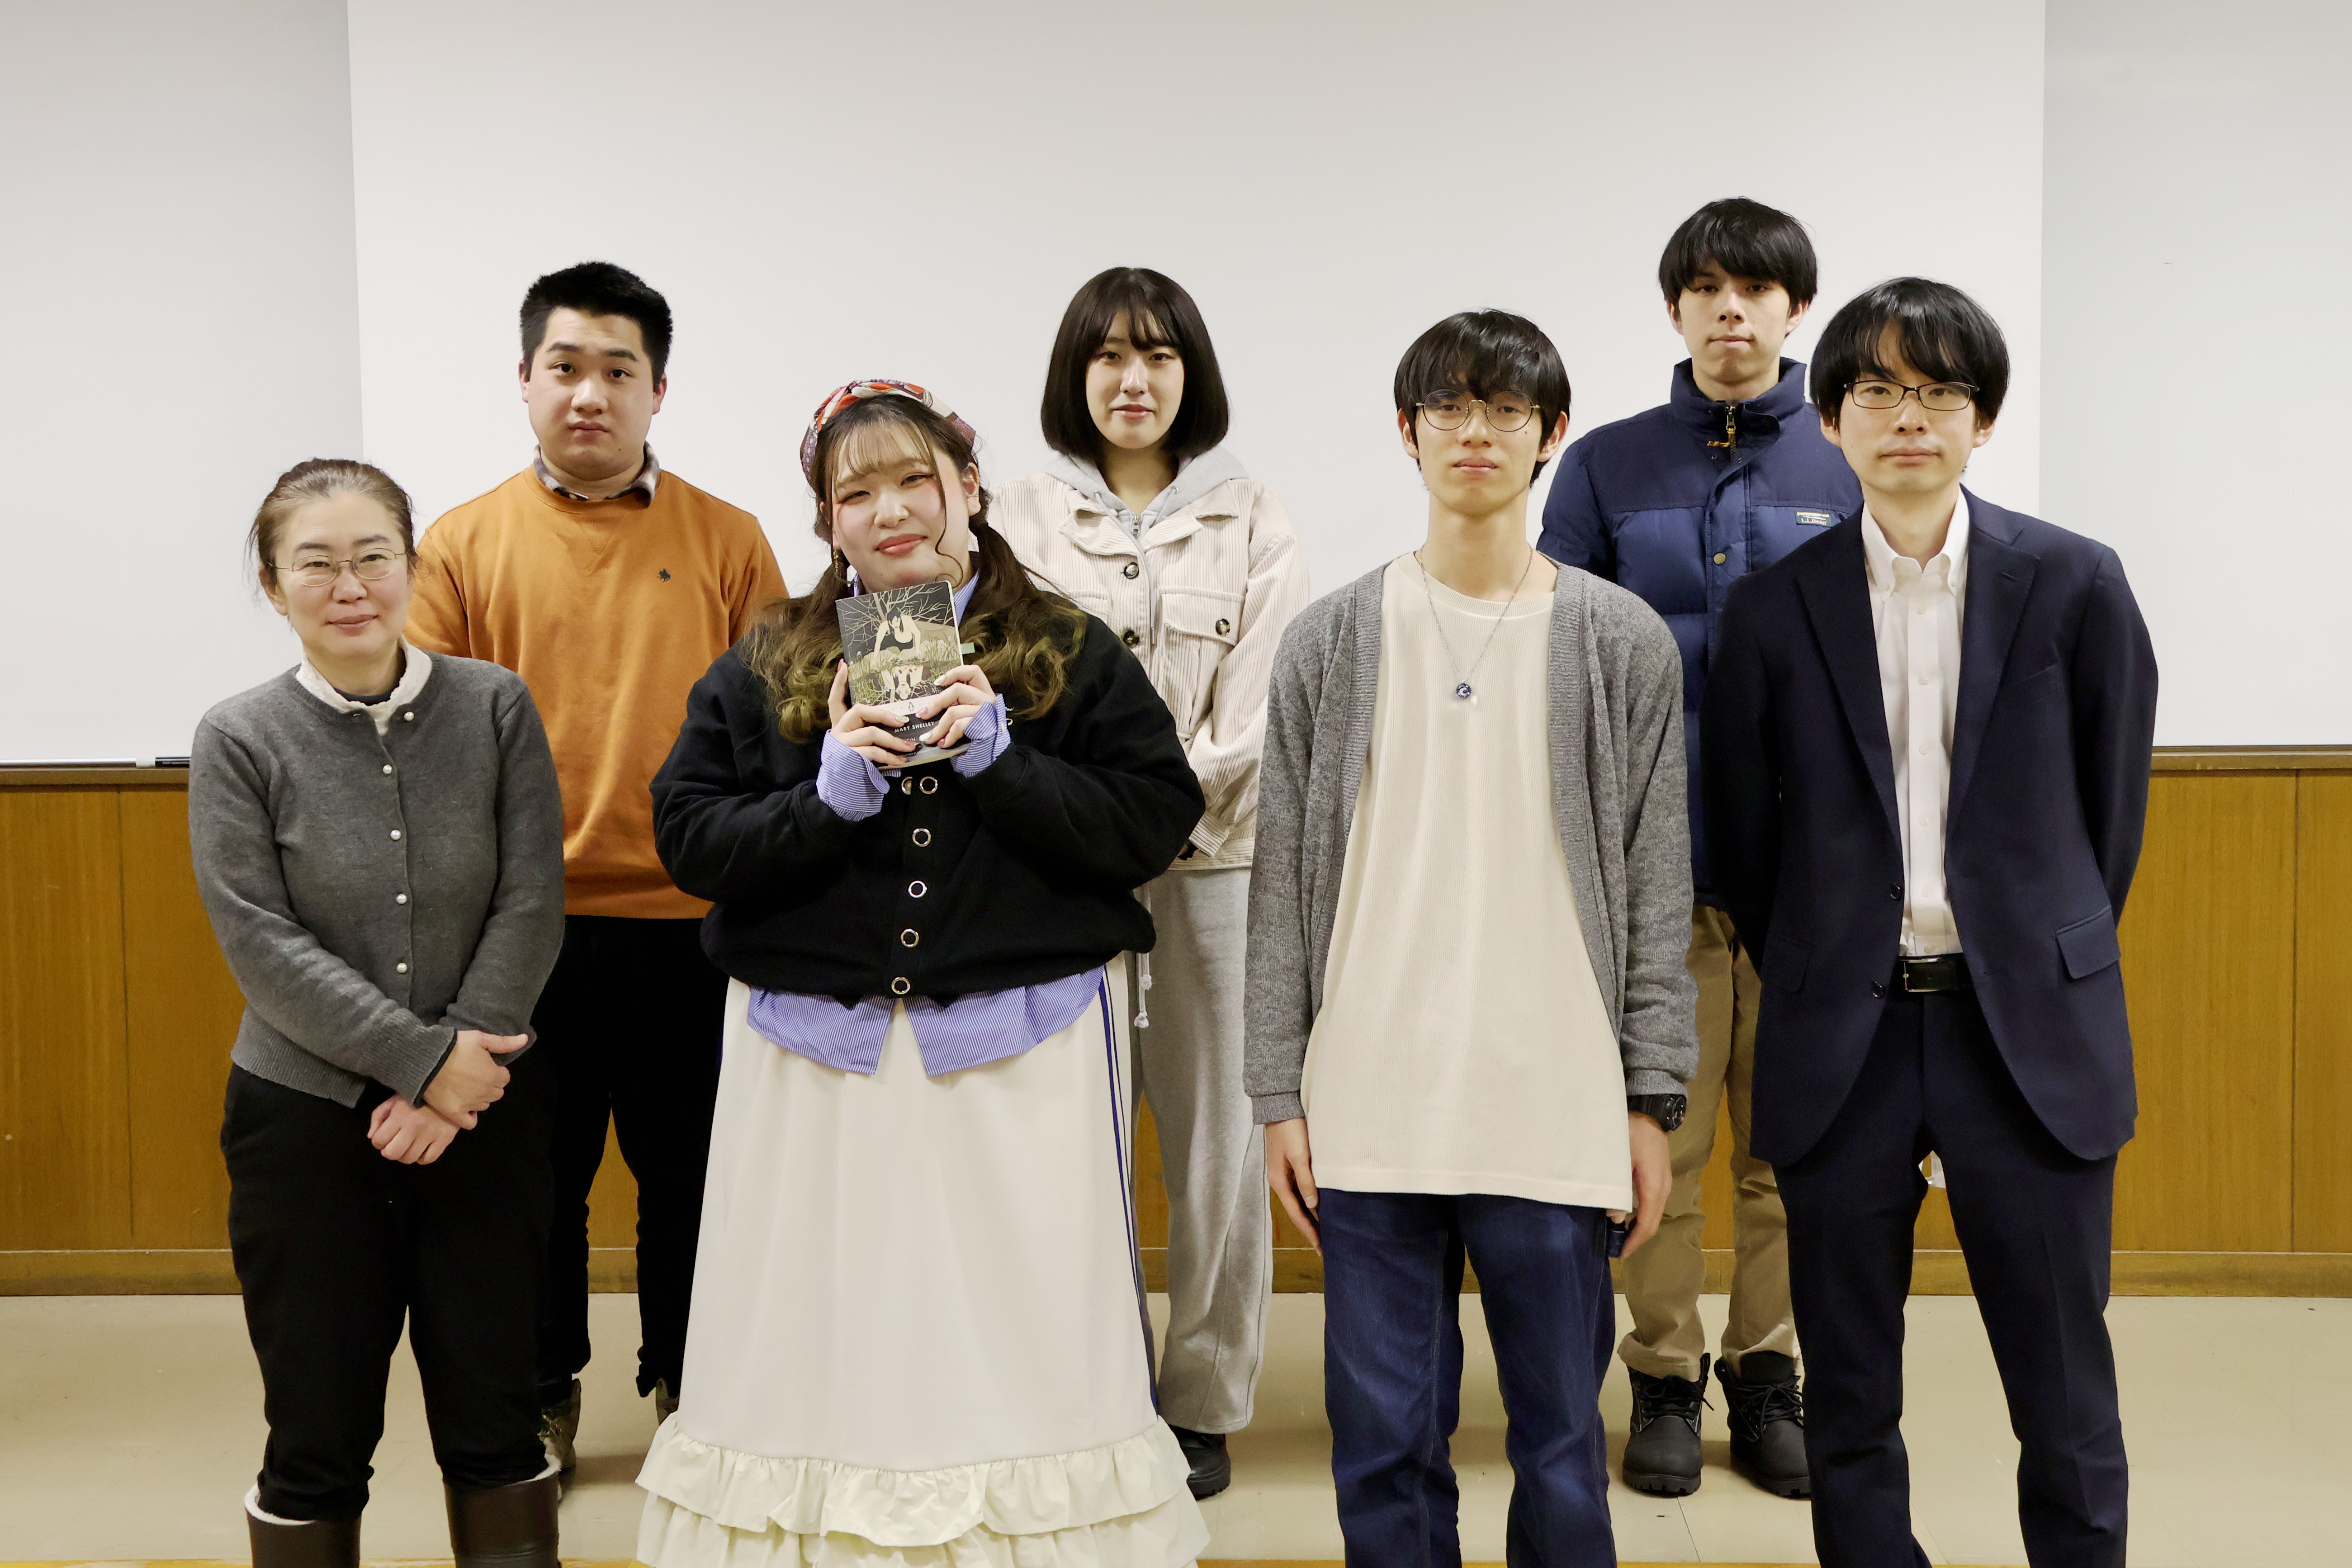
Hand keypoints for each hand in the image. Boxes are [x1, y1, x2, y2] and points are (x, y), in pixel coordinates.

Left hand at [367, 1096, 461, 1164]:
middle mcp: (414, 1126)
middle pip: (393, 1153)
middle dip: (389, 1151)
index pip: (379, 1140)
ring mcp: (431, 1134)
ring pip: (410, 1158)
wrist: (449, 1087)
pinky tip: (422, 1148)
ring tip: (408, 1145)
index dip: (378, 1141)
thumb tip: (371, 1136)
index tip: (384, 1137)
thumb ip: (378, 1116)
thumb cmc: (418, 1095)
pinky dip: (422, 1157)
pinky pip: (428, 1159)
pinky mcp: (445, 1138)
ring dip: (405, 1155)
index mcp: (400, 1115)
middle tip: (394, 1144)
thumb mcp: (393, 1100)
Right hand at [422, 1028, 524, 1123]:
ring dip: (479, 1098)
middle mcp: (485, 1092)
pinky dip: (470, 1117)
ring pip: (484, 1105)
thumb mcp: (480, 1039)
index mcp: (494, 1075)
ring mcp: (470, 1104)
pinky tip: (465, 1107)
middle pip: (496, 1093)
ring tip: (465, 1087)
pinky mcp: (454, 1113)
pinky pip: (470, 1122)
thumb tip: (525, 1039)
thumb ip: (504, 1043)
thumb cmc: (454, 1045)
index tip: (484, 1066)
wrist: (426, 1058)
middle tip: (474, 1075)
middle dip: (490, 1084)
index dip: (496, 1071)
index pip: (504, 1078)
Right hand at [828, 661, 916, 766]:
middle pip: (859, 711)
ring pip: (871, 733)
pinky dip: (891, 756)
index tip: (845, 665)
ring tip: (910, 747)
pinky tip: (901, 760)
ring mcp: (842, 744)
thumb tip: (898, 723)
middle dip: (885, 715)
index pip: (834, 700)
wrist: (840, 793)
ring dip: (894, 741)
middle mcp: (838, 732)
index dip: (839, 683)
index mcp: (839, 726)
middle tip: (903, 721)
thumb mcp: (860, 747)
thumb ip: (870, 733)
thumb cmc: (855, 767)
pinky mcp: (849, 758)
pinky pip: (874, 752)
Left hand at [914, 663, 995, 750]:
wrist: (991, 758)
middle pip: (957, 689)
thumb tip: (928, 707)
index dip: (954, 673)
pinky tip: (943, 743)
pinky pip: (958, 726)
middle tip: (922, 714)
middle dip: (936, 703)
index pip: (973, 672)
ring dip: (938, 727)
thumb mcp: (966, 716)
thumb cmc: (976, 738)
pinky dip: (947, 736)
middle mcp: (988, 700)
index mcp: (985, 693)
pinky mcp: (983, 726)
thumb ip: (956, 706)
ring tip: (929, 738)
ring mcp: (987, 713)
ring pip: (954, 711)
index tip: (937, 683)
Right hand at [1265, 1117, 1320, 1252]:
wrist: (1281, 1107)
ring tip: (1324, 1231)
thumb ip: (1305, 1180)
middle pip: (1297, 1211)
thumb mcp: (1299, 1155)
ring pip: (1300, 1202)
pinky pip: (1301, 1190)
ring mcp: (1285, 1174)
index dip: (1309, 1232)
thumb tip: (1313, 1205)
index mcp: (1279, 1182)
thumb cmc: (1290, 1130)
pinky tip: (1320, 1206)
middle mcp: (1281, 1182)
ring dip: (1311, 1217)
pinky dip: (1311, 1202)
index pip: (1297, 1214)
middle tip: (1325, 1246)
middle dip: (1310, 1229)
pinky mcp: (1291, 1166)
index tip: (1321, 1248)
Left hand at [1611, 1110, 1673, 1256]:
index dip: (1634, 1241)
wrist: (1650, 1112)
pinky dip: (1641, 1216)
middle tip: (1617, 1249)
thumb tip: (1615, 1217)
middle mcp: (1663, 1189)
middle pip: (1652, 1222)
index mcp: (1653, 1186)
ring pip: (1653, 1214)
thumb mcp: (1618, 1159)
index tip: (1620, 1254)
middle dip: (1636, 1239)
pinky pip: (1652, 1204)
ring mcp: (1664, 1184)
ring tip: (1619, 1236)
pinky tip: (1627, 1216)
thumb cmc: (1630, 1133)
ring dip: (1639, 1228)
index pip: (1646, 1223)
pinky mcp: (1660, 1178)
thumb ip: (1615, 1189)